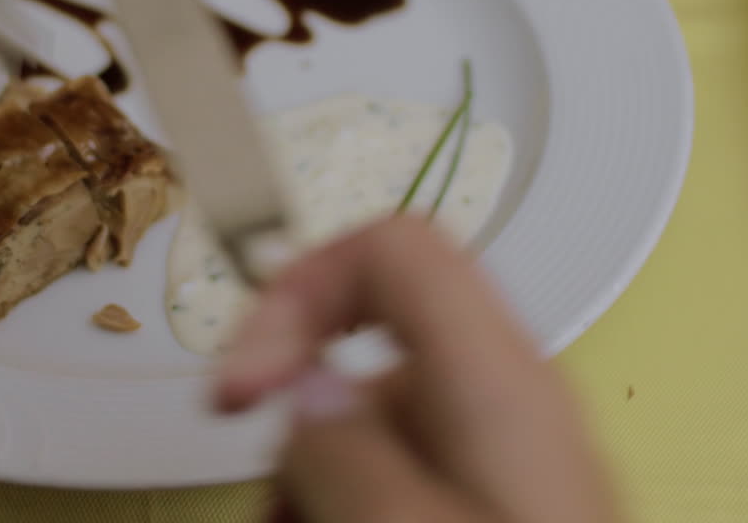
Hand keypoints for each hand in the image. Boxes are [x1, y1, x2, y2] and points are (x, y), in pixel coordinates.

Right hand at [215, 216, 618, 522]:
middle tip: (275, 506)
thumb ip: (341, 451)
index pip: (391, 250)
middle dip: (293, 424)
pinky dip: (346, 504)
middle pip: (362, 345)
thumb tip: (301, 388)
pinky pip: (395, 472)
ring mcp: (497, 452)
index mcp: (496, 383)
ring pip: (366, 420)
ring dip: (311, 483)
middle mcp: (501, 400)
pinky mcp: (488, 498)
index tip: (246, 382)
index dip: (300, 290)